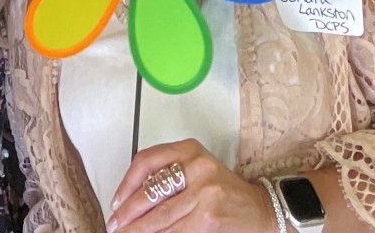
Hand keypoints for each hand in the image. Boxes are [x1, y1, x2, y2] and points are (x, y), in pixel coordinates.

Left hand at [107, 141, 276, 232]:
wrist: (260, 209)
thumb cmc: (223, 190)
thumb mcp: (196, 169)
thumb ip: (169, 174)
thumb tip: (130, 198)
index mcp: (189, 148)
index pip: (147, 160)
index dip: (127, 183)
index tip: (116, 201)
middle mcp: (197, 166)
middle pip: (151, 190)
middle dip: (128, 212)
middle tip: (114, 225)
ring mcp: (204, 192)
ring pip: (161, 215)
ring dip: (139, 229)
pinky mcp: (209, 217)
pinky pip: (175, 231)